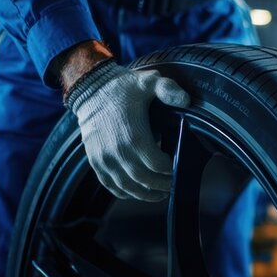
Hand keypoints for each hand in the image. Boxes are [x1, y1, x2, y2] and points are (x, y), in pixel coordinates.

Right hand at [60, 42, 189, 200]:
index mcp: (133, 135)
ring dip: (144, 194)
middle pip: (143, 179)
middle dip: (161, 185)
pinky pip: (109, 184)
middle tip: (172, 185)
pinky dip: (124, 192)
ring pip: (126, 186)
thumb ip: (168, 89)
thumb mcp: (147, 82)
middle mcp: (116, 151)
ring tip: (159, 194)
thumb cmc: (122, 88)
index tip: (178, 167)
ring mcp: (103, 158)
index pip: (156, 164)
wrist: (90, 90)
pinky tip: (136, 193)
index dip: (170, 170)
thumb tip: (186, 101)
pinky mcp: (95, 161)